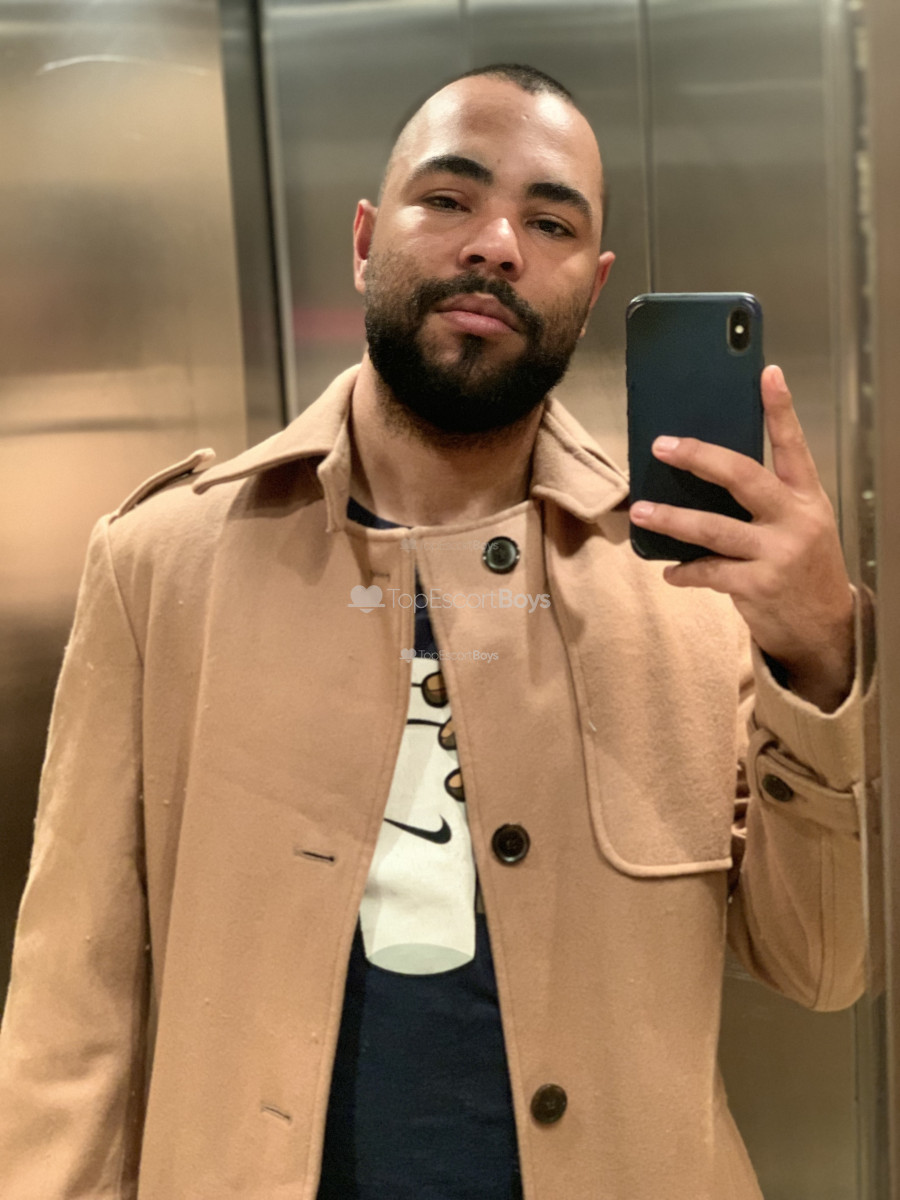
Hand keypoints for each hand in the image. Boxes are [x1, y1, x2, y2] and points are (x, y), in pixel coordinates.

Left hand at [630, 365, 854, 711]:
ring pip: (713, 528)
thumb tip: (707, 473)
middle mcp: (795, 520)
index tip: (767, 373)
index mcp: (806, 497)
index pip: (794, 445)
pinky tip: (670, 571)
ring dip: (671, 519)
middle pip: (743, 477)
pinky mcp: (758, 586)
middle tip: (663, 446)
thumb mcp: (799, 526)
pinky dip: (685, 570)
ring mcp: (777, 553)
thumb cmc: (802, 567)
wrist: (824, 628)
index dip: (780, 409)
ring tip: (642, 511)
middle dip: (699, 457)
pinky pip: (708, 571)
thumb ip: (767, 501)